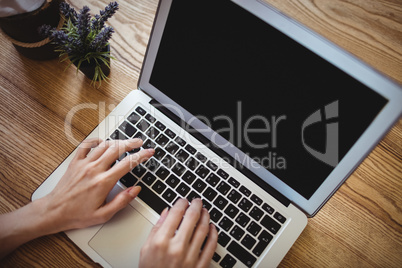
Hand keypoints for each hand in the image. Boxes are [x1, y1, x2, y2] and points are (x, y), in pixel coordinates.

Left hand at [0, 138, 152, 257]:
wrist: (54, 212)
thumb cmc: (77, 215)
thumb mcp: (104, 215)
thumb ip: (122, 201)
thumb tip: (136, 189)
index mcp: (103, 182)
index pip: (127, 163)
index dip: (141, 156)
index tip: (149, 152)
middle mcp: (94, 170)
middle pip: (117, 149)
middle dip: (131, 143)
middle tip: (140, 143)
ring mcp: (83, 164)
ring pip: (104, 145)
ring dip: (117, 141)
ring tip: (126, 142)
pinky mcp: (75, 162)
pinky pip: (86, 145)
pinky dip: (96, 141)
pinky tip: (103, 142)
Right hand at [140, 198, 217, 267]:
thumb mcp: (146, 250)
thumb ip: (156, 229)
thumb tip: (166, 213)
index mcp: (161, 241)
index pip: (176, 213)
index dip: (181, 202)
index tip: (183, 200)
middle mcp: (177, 248)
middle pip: (192, 218)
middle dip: (196, 205)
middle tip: (197, 201)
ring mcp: (190, 257)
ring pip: (203, 230)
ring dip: (206, 217)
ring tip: (205, 211)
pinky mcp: (200, 266)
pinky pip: (211, 246)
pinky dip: (213, 234)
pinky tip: (212, 228)